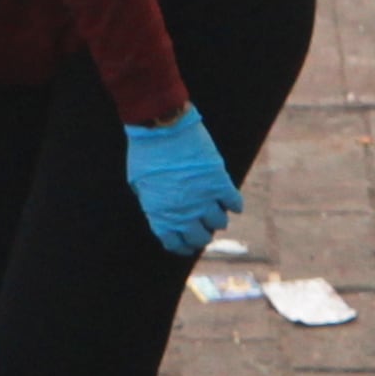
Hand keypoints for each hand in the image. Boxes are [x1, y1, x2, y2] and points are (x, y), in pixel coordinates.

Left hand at [122, 106, 240, 255]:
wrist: (162, 129)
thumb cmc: (145, 154)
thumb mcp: (140, 186)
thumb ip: (154, 203)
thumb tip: (165, 213)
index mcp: (160, 215)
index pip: (175, 243)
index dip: (183, 246)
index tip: (188, 243)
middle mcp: (183, 213)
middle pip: (200, 238)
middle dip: (202, 236)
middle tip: (205, 229)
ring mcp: (203, 199)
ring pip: (219, 223)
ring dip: (218, 220)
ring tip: (216, 213)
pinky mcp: (219, 182)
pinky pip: (233, 202)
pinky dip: (234, 204)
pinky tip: (232, 203)